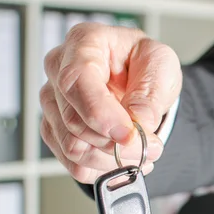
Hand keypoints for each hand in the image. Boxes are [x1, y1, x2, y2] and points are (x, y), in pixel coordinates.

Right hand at [40, 22, 181, 183]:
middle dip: (117, 143)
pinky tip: (125, 160)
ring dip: (113, 159)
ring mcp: (53, 103)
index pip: (76, 82)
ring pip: (73, 148)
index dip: (100, 114)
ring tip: (142, 153)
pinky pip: (74, 164)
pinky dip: (104, 169)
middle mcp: (59, 71)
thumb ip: (149, 94)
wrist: (141, 80)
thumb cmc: (144, 64)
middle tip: (152, 147)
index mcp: (84, 43)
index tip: (128, 135)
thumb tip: (138, 124)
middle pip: (74, 121)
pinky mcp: (56, 131)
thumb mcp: (161, 66)